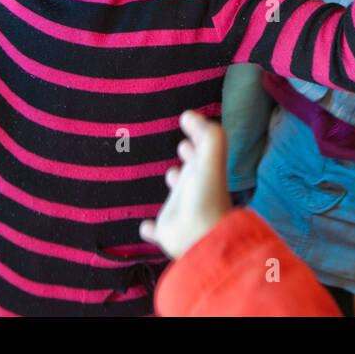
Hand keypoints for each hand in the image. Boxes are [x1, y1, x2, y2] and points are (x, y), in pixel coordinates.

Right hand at [139, 111, 232, 260]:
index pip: (202, 150)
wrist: (201, 239)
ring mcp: (180, 212)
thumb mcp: (210, 160)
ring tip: (171, 174)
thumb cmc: (205, 197)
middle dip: (189, 158)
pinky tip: (144, 227)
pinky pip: (156, 231)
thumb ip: (207, 135)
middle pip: (192, 171)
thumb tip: (189, 114)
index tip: (187, 120)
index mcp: (204, 173)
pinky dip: (149, 230)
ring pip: (177, 198)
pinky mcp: (167, 233)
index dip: (198, 135)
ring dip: (175, 187)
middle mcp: (193, 191)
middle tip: (183, 146)